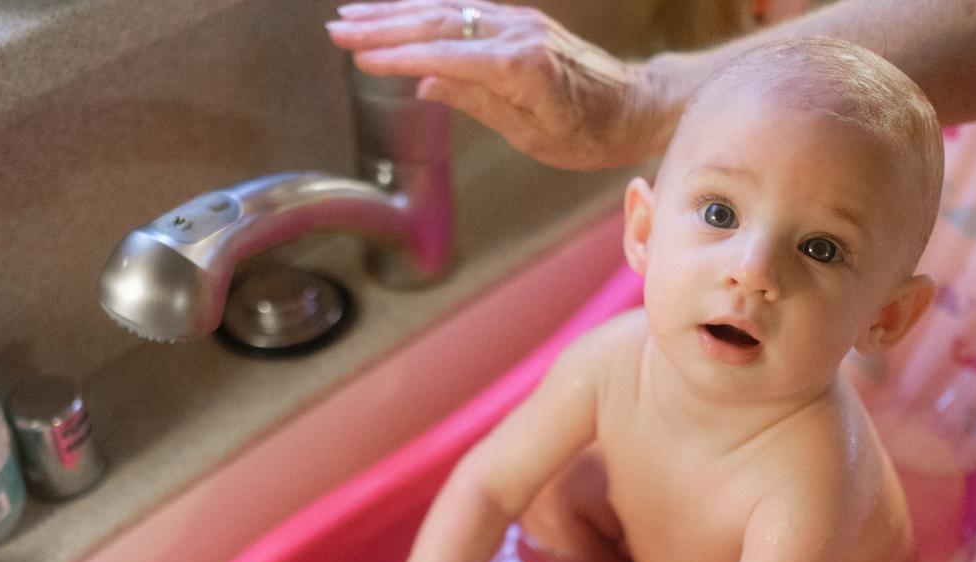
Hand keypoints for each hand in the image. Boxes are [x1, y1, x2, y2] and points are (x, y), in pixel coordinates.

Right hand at [328, 1, 681, 170]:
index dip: (399, 56)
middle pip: (438, 23)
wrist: (638, 104)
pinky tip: (397, 13)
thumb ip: (478, 104)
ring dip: (395, 11)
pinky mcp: (520, 22)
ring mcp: (518, 21)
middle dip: (383, 25)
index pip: (445, 56)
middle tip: (337, 29)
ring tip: (351, 15)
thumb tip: (426, 84)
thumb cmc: (591, 132)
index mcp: (519, 65)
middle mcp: (517, 33)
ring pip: (447, 10)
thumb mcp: (533, 135)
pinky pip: (463, 11)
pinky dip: (424, 10)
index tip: (359, 58)